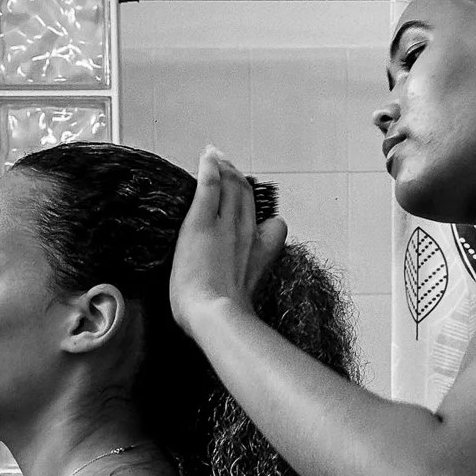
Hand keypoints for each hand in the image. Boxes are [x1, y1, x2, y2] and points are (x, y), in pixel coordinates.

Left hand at [170, 147, 287, 340]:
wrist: (215, 316)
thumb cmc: (225, 319)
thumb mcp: (247, 305)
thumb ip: (249, 296)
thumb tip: (242, 310)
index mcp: (262, 254)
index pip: (273, 225)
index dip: (262, 214)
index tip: (251, 209)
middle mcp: (248, 234)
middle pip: (248, 197)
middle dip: (238, 178)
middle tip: (228, 167)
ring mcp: (226, 226)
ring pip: (231, 186)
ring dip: (225, 168)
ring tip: (217, 157)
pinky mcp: (202, 223)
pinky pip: (209, 187)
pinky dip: (209, 168)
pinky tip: (206, 156)